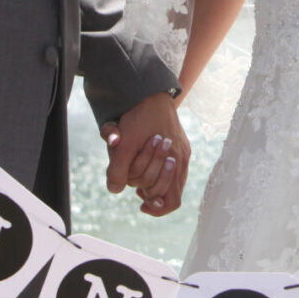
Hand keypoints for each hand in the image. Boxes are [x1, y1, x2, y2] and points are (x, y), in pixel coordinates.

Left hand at [101, 91, 189, 216]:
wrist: (151, 90)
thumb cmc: (138, 116)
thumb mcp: (124, 142)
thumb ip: (118, 168)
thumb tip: (115, 190)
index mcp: (174, 159)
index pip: (170, 200)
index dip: (155, 207)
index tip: (140, 203)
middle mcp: (182, 157)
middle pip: (170, 192)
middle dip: (151, 191)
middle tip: (137, 189)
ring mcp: (183, 151)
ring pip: (173, 181)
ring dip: (155, 182)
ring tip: (140, 180)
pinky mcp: (181, 144)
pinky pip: (176, 170)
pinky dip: (161, 173)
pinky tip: (147, 167)